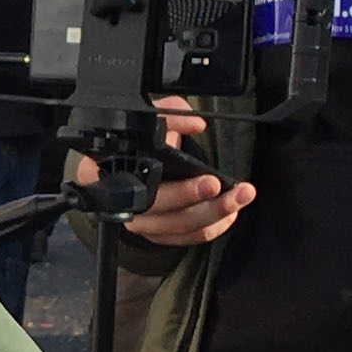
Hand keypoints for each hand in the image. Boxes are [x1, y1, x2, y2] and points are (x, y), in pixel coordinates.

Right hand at [87, 105, 256, 244]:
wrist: (130, 166)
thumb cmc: (138, 144)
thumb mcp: (149, 120)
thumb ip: (170, 114)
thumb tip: (195, 123)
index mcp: (110, 174)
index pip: (140, 185)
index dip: (177, 188)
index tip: (208, 180)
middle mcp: (125, 204)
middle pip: (163, 210)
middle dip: (198, 199)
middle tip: (222, 186)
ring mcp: (143, 224)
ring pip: (181, 226)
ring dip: (216, 213)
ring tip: (241, 196)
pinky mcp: (161, 236)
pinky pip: (190, 237)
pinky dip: (214, 227)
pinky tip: (232, 212)